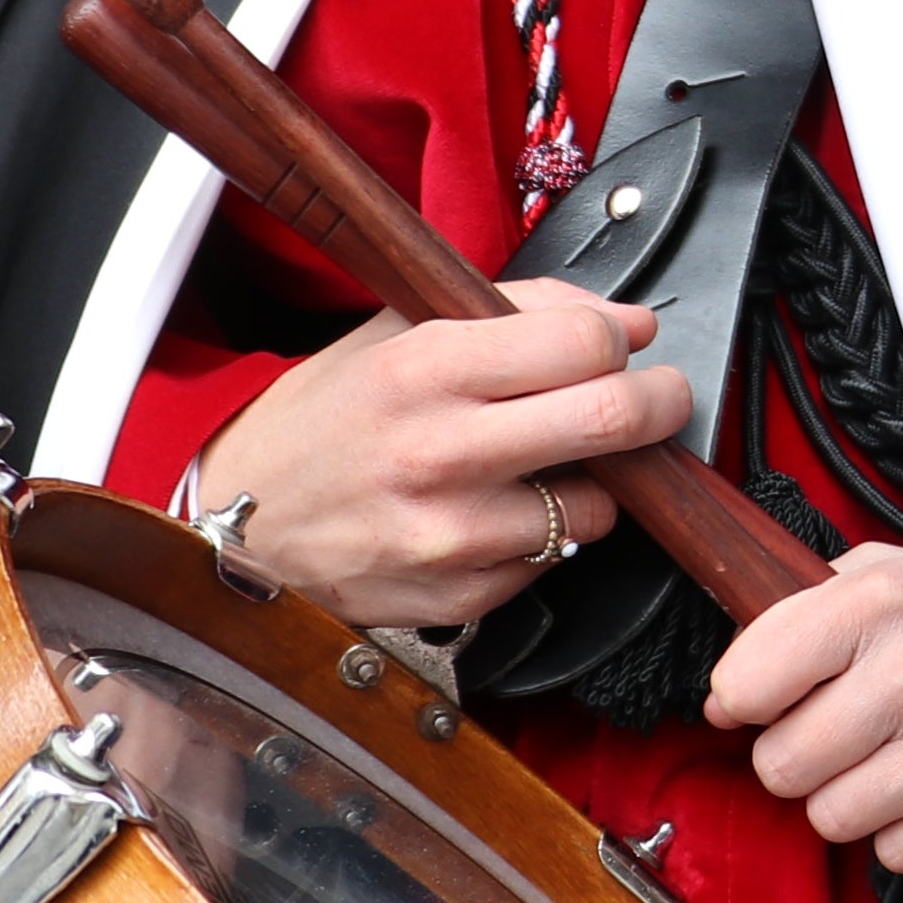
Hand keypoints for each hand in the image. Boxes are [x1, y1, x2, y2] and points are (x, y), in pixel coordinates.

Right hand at [202, 283, 691, 625]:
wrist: (243, 523)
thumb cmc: (322, 420)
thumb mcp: (394, 331)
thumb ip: (508, 309)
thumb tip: (619, 320)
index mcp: (425, 368)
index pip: (584, 342)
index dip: (622, 337)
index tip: (626, 342)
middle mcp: (442, 451)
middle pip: (614, 419)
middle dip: (659, 402)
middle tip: (656, 397)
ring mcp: (455, 533)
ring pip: (600, 504)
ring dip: (597, 481)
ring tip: (549, 463)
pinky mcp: (465, 594)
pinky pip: (555, 558)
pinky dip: (546, 532)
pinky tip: (499, 510)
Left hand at [706, 545, 902, 872]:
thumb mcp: (896, 572)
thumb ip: (805, 611)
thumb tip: (729, 693)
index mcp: (880, 600)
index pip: (746, 684)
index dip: (748, 698)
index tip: (771, 698)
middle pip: (781, 766)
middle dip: (802, 755)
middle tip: (847, 731)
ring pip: (832, 817)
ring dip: (855, 796)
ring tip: (899, 756)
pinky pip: (896, 853)